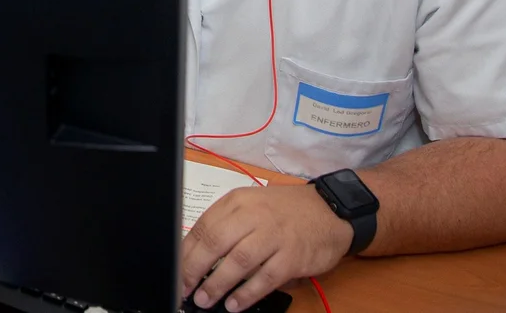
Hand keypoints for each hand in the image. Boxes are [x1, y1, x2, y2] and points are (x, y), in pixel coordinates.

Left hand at [182, 183, 350, 310]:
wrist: (330, 210)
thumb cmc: (285, 211)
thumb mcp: (251, 206)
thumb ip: (226, 226)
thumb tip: (195, 255)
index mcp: (237, 202)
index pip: (203, 227)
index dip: (186, 253)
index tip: (176, 272)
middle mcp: (254, 216)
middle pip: (215, 243)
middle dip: (195, 270)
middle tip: (185, 289)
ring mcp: (274, 235)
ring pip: (238, 262)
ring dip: (218, 284)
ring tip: (205, 299)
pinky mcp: (292, 256)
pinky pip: (265, 278)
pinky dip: (247, 293)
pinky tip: (234, 304)